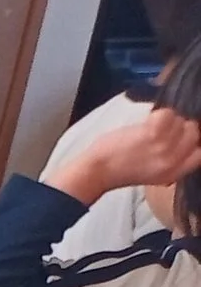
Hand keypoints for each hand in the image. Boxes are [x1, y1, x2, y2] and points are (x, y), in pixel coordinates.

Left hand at [53, 104, 200, 204]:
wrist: (96, 172)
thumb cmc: (120, 170)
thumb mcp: (154, 173)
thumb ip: (173, 161)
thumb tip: (190, 140)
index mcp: (175, 173)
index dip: (196, 141)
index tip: (184, 137)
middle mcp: (173, 162)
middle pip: (195, 131)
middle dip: (180, 126)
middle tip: (161, 131)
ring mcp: (163, 148)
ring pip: (181, 119)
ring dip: (167, 119)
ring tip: (149, 129)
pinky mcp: (152, 134)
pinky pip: (167, 113)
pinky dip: (157, 114)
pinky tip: (145, 124)